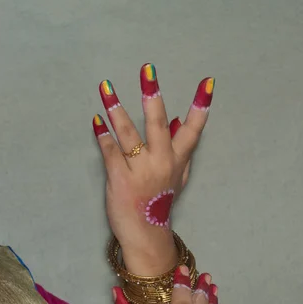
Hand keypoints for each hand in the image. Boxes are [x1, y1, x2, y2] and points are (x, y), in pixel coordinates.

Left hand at [93, 64, 213, 271]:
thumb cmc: (159, 201)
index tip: (207, 83)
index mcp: (176, 160)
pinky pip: (110, 151)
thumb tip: (177, 121)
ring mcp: (139, 170)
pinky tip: (96, 121)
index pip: (193, 130)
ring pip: (128, 133)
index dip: (200, 107)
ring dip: (116, 108)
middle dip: (152, 95)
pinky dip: (102, 135)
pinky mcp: (119, 178)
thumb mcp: (177, 177)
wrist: (145, 233)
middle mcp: (160, 162)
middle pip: (157, 124)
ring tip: (106, 87)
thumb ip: (180, 150)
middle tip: (147, 71)